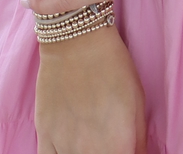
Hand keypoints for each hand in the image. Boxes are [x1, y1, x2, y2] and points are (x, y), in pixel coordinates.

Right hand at [35, 23, 145, 153]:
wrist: (77, 40)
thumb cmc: (113, 66)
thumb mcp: (138, 102)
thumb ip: (138, 140)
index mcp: (118, 146)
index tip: (124, 147)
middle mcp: (90, 152)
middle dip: (107, 153)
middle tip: (108, 140)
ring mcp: (64, 146)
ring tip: (90, 139)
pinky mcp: (44, 135)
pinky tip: (69, 147)